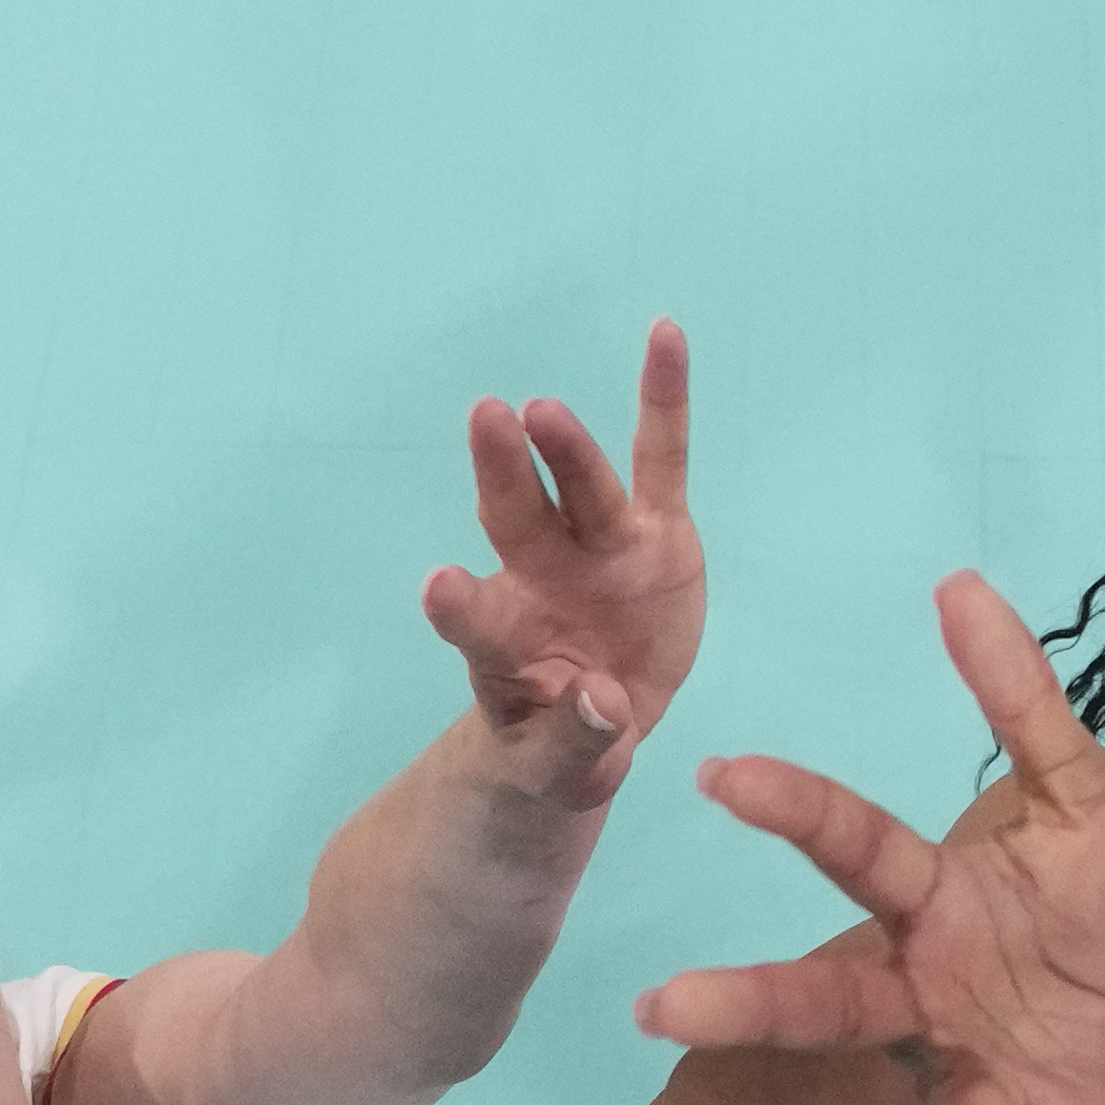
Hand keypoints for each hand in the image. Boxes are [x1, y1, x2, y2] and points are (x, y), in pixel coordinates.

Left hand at [423, 320, 705, 808]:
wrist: (600, 716)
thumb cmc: (557, 740)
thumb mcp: (563, 770)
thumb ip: (576, 743)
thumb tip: (603, 702)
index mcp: (506, 644)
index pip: (477, 625)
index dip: (460, 607)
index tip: (440, 586)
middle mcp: (543, 579)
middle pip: (519, 524)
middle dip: (505, 473)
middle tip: (487, 418)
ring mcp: (600, 548)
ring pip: (583, 491)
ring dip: (567, 448)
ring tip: (546, 408)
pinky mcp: (657, 531)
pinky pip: (663, 458)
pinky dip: (664, 397)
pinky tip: (664, 335)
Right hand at [639, 575, 1104, 1104]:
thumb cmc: (1093, 916)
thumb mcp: (1078, 796)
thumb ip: (1021, 699)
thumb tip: (956, 578)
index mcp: (933, 908)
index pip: (852, 848)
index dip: (789, 806)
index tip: (716, 770)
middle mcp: (937, 1002)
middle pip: (828, 1005)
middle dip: (746, 1009)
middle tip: (655, 1010)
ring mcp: (993, 1078)